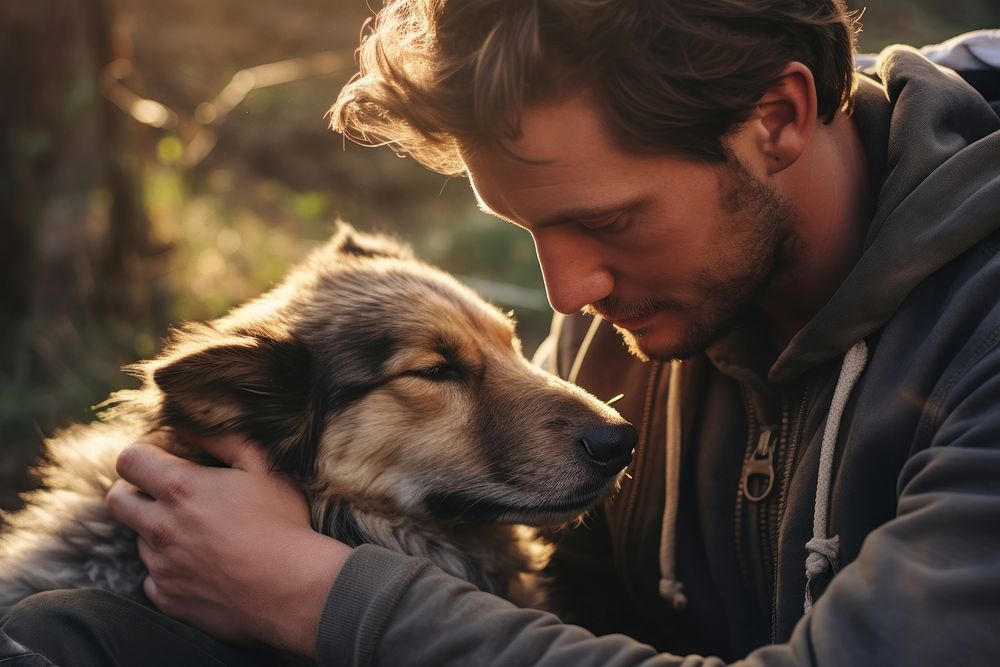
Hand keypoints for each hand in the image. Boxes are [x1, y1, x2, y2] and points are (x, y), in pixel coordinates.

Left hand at [106, 433, 351, 657]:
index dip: (142, 456)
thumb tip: (187, 422)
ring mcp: (162, 567)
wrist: (293, 588)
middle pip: (117, 501)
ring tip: (201, 535)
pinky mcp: (169, 598)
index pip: (129, 460)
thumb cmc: (282, 522)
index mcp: (181, 489)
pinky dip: (171, 571)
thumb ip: (222, 437)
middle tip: (168, 496)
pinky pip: (154, 579)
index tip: (162, 462)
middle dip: (134, 491)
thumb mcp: (262, 465)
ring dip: (159, 533)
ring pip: (140, 541)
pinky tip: (204, 567)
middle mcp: (161, 528)